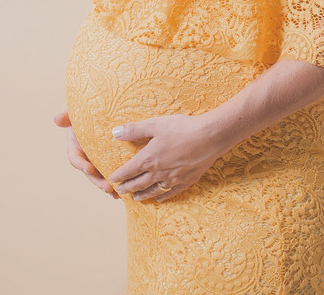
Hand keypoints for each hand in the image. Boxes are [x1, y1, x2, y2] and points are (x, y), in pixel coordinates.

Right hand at [53, 111, 120, 199]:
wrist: (100, 115)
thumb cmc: (85, 115)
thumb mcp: (76, 116)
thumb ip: (67, 117)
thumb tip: (56, 119)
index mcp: (76, 149)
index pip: (75, 159)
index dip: (81, 165)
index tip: (88, 168)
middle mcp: (86, 158)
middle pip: (90, 174)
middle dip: (98, 181)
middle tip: (107, 188)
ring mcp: (98, 163)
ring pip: (102, 177)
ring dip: (108, 187)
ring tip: (117, 194)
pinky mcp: (110, 163)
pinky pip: (113, 174)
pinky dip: (118, 183)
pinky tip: (127, 190)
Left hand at [106, 113, 228, 202]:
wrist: (210, 137)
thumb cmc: (181, 128)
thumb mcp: (154, 125)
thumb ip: (134, 130)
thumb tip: (114, 132)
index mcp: (148, 159)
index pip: (128, 171)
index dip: (119, 176)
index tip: (112, 179)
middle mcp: (159, 172)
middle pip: (139, 183)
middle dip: (128, 188)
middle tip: (120, 191)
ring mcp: (173, 178)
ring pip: (153, 190)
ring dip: (143, 195)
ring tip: (135, 198)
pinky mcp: (187, 180)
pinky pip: (171, 192)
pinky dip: (163, 196)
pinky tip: (159, 198)